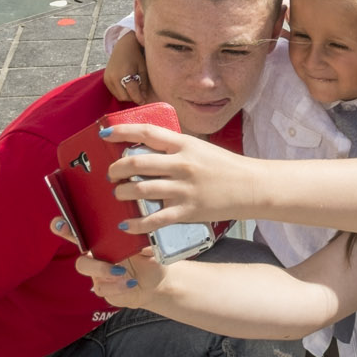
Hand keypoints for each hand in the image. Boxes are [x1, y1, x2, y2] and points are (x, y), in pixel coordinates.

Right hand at [56, 217, 167, 305]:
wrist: (156, 284)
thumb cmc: (149, 259)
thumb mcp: (150, 245)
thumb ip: (142, 238)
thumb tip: (138, 232)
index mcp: (104, 240)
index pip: (82, 231)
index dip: (66, 226)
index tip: (60, 223)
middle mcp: (96, 255)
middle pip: (78, 251)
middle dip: (70, 242)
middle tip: (83, 245)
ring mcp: (97, 273)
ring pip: (85, 268)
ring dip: (102, 269)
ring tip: (121, 271)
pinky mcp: (103, 288)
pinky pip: (101, 287)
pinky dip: (117, 286)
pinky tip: (130, 283)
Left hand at [102, 124, 252, 230]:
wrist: (252, 187)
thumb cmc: (224, 166)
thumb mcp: (199, 148)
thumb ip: (174, 148)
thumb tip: (145, 147)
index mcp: (183, 144)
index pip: (146, 132)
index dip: (121, 131)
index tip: (104, 133)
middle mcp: (181, 164)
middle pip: (136, 163)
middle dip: (116, 169)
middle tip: (111, 174)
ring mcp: (183, 189)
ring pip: (140, 190)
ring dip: (122, 193)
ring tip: (119, 195)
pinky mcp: (187, 211)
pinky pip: (154, 219)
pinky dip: (136, 224)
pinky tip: (126, 225)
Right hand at [104, 32, 150, 103]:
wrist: (123, 46)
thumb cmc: (136, 57)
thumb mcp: (143, 69)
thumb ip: (143, 84)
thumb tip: (143, 99)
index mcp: (124, 73)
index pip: (132, 93)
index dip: (139, 99)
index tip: (144, 101)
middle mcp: (113, 77)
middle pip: (124, 97)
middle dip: (133, 97)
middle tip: (139, 93)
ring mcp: (107, 78)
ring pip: (118, 96)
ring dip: (127, 95)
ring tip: (133, 87)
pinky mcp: (105, 79)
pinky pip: (114, 92)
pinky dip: (121, 92)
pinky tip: (126, 84)